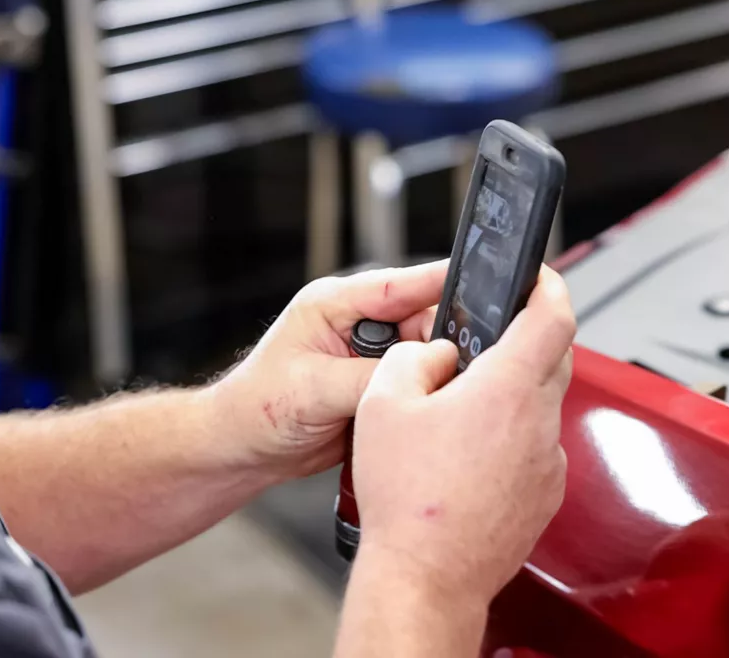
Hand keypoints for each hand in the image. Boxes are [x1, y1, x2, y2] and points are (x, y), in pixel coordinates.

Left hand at [202, 261, 447, 479]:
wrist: (244, 450)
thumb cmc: (258, 409)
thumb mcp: (313, 391)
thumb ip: (368, 378)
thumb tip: (421, 372)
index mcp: (336, 304)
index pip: (400, 284)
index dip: (443, 281)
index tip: (484, 280)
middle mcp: (358, 324)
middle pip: (426, 321)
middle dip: (445, 343)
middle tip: (464, 368)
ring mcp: (370, 355)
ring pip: (427, 356)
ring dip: (436, 374)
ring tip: (446, 395)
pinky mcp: (379, 385)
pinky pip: (418, 385)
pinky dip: (427, 398)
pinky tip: (432, 411)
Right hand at [351, 267, 575, 604]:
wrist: (426, 576)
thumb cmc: (407, 499)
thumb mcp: (382, 405)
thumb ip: (412, 357)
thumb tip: (435, 354)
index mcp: (507, 389)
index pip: (554, 316)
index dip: (550, 285)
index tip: (540, 275)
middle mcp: (539, 422)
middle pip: (552, 358)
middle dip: (524, 340)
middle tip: (482, 346)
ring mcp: (549, 462)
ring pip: (540, 407)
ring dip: (511, 397)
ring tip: (458, 416)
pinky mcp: (545, 495)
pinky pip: (536, 448)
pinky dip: (511, 440)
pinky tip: (468, 459)